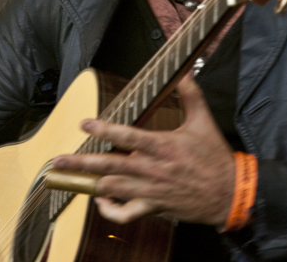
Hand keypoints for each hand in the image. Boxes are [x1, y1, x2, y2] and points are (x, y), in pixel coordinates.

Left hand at [52, 74, 235, 225]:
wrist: (229, 193)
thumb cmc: (215, 158)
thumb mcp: (204, 122)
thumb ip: (191, 96)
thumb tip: (185, 73)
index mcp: (162, 146)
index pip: (126, 136)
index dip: (103, 130)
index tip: (84, 124)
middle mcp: (152, 169)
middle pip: (109, 166)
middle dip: (80, 163)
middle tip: (57, 162)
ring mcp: (151, 190)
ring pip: (112, 188)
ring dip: (88, 183)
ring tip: (69, 178)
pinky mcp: (154, 207)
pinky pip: (126, 214)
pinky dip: (109, 210)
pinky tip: (100, 200)